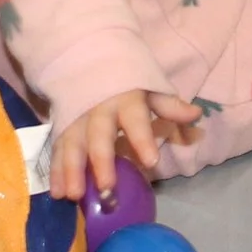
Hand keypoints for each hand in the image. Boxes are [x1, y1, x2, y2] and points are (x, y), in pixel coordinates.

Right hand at [50, 89, 202, 201]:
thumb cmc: (124, 79)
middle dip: (101, 161)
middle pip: (98, 136)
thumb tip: (195, 115)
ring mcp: (76, 119)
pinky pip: (57, 150)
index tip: (151, 161)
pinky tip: (57, 193)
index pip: (135, 119)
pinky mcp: (62, 128)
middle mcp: (97, 110)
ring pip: (72, 144)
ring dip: (71, 170)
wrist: (85, 57)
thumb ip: (168, 105)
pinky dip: (56, 171)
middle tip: (106, 187)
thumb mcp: (148, 86)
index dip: (142, 138)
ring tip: (73, 195)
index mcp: (124, 98)